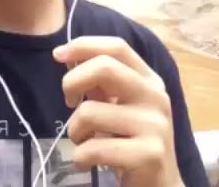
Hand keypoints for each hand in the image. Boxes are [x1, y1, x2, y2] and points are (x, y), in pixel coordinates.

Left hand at [52, 36, 183, 186]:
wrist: (160, 185)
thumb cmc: (133, 140)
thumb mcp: (120, 105)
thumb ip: (101, 82)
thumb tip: (69, 57)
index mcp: (148, 79)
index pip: (117, 47)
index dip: (84, 45)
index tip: (58, 54)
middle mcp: (155, 95)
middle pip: (104, 67)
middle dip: (72, 81)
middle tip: (69, 102)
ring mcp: (154, 124)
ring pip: (89, 112)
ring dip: (75, 131)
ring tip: (84, 142)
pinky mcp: (149, 154)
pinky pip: (93, 148)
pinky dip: (80, 157)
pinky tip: (89, 162)